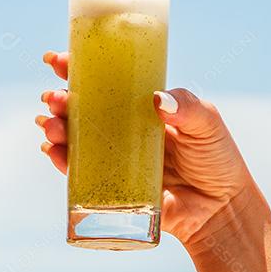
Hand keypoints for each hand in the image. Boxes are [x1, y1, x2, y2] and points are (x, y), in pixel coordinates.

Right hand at [36, 50, 254, 246]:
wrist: (220, 210)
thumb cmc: (217, 160)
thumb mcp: (207, 124)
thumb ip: (188, 107)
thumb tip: (158, 100)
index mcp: (142, 107)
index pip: (106, 82)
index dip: (79, 70)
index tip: (58, 61)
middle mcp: (123, 130)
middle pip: (82, 109)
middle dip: (61, 101)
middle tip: (54, 98)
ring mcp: (115, 159)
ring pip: (76, 139)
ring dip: (56, 129)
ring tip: (50, 125)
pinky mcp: (112, 189)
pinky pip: (79, 174)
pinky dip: (62, 162)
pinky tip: (53, 151)